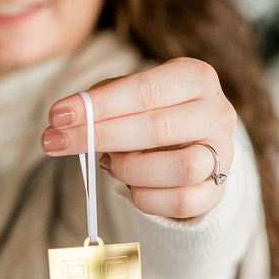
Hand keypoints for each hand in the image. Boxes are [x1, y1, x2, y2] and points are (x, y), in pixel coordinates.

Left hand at [41, 58, 236, 220]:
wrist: (190, 146)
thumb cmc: (150, 113)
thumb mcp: (128, 96)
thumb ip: (100, 101)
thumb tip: (62, 122)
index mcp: (195, 77)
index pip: (145, 89)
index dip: (99, 105)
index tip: (57, 115)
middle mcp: (217, 112)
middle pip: (158, 128)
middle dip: (99, 136)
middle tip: (54, 142)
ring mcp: (223, 153)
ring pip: (180, 167)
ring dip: (131, 168)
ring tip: (109, 162)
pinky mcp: (217, 190)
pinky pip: (181, 201)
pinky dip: (146, 197)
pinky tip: (130, 186)